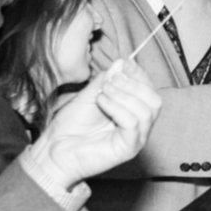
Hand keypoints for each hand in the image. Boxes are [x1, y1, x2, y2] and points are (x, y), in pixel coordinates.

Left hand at [30, 62, 163, 185]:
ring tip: (104, 92)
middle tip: (112, 80)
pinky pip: (133, 124)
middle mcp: (139, 125)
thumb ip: (105, 80)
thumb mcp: (88, 95)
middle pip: (155, 100)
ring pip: (147, 112)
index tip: (125, 63)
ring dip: (125, 95)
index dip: (140, 74)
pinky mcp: (128, 149)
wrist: (55, 148)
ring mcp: (135, 138)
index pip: (149, 90)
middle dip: (136, 84)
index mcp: (133, 111)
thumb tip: (122, 62)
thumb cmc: (70, 126)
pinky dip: (118, 108)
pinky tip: (101, 102)